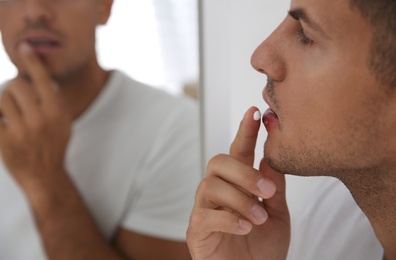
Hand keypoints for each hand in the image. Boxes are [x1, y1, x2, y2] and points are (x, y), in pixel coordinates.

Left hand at [0, 43, 71, 193]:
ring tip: (8, 113)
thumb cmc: (53, 146)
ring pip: (1, 99)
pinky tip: (3, 121)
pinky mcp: (5, 142)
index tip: (24, 47)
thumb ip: (54, 102)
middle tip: (13, 95)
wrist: (44, 176)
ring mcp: (21, 132)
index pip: (43, 80)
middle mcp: (41, 120)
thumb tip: (41, 78)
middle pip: (16, 86)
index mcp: (57, 113)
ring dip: (2, 103)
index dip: (33, 62)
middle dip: (12, 87)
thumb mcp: (63, 124)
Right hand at [187, 107, 289, 259]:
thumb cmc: (262, 249)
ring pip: (210, 185)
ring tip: (259, 217)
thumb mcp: (277, 214)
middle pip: (217, 161)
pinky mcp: (196, 230)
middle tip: (267, 189)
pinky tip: (246, 227)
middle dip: (243, 171)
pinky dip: (229, 219)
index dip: (245, 131)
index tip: (255, 112)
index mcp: (238, 186)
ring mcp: (204, 210)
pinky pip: (204, 214)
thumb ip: (274, 185)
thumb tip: (273, 153)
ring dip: (239, 199)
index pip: (238, 151)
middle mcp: (218, 193)